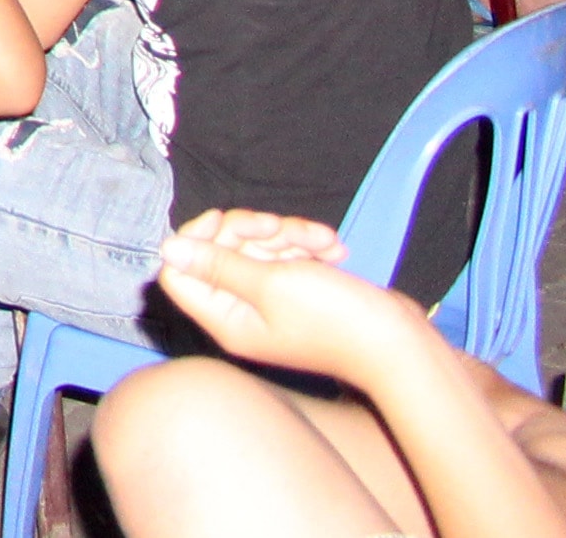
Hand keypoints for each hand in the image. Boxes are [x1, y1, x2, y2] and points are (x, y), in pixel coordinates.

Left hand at [149, 209, 409, 384]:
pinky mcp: (298, 292)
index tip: (228, 223)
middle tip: (282, 229)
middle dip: (252, 230)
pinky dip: (306, 246)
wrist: (398, 343)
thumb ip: (217, 265)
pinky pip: (286, 257)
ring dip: (288, 235)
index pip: (178, 271)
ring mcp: (271, 302)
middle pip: (218, 252)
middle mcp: (241, 312)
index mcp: (224, 318)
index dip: (197, 239)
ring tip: (324, 243)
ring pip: (257, 249)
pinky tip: (334, 249)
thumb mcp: (271, 284)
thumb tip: (166, 249)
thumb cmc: (335, 317)